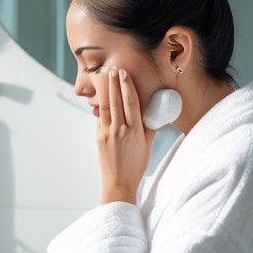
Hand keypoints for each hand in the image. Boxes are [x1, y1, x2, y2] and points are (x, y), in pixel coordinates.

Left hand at [96, 69, 154, 204]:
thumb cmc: (136, 166)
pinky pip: (100, 118)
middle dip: (114, 83)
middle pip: (117, 101)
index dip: (127, 86)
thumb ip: (149, 128)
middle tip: (113, 69)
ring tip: (105, 76)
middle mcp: (121, 130)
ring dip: (106, 90)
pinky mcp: (99, 137)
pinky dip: (101, 106)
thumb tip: (153, 114)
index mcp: (135, 131)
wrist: (119, 183)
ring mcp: (108, 133)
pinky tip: (101, 96)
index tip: (124, 75)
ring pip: (106, 106)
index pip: (131, 103)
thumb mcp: (147, 145)